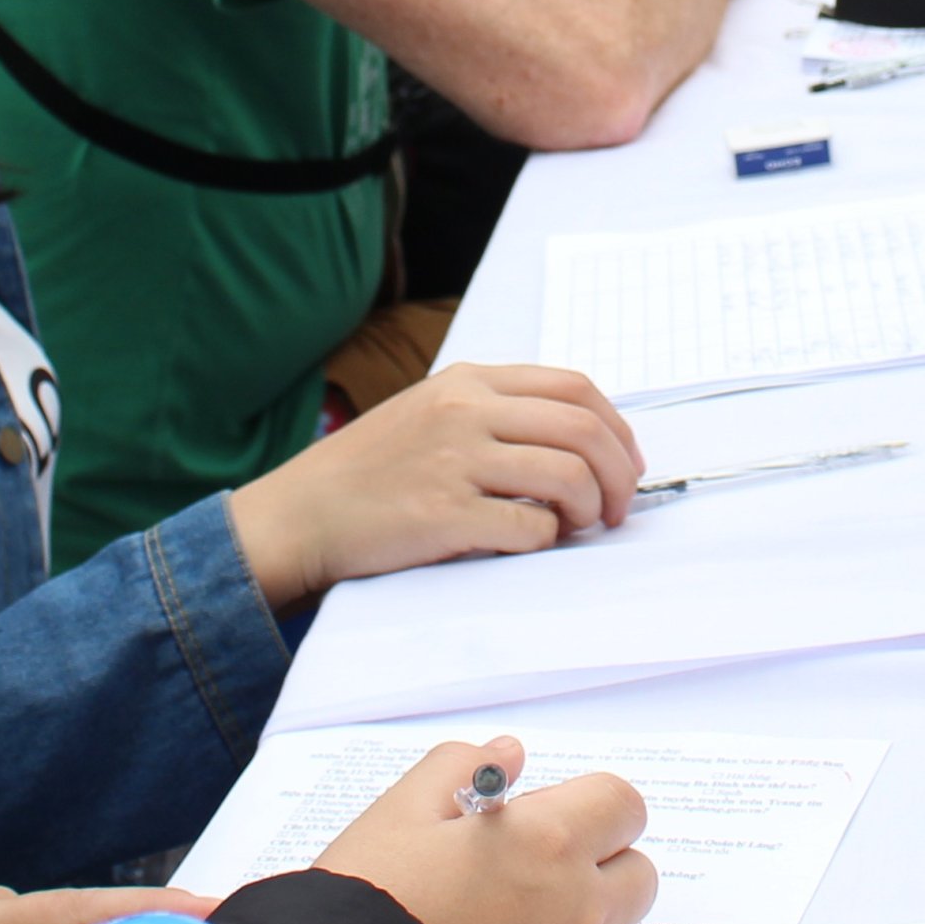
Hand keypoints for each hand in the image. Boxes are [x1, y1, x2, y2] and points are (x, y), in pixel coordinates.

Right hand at [225, 364, 646, 605]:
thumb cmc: (368, 472)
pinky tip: (532, 542)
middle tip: (617, 506)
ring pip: (567, 475)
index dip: (616, 427)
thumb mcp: (428, 412)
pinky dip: (547, 540)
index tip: (624, 461)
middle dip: (618, 472)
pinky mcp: (445, 514)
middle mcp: (465, 411)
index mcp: (467, 381)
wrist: (300, 515)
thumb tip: (578, 440)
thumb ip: (493, 413)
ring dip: (589, 508)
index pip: (574, 386)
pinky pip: (530, 526)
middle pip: (583, 429)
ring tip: (578, 526)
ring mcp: (454, 461)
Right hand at [312, 738, 655, 923]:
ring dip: (567, 915)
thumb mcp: (401, 811)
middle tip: (531, 862)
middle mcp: (574, 910)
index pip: (622, 804)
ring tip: (489, 915)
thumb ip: (460, 766)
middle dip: (598, 861)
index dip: (588, 802)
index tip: (545, 812)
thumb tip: (506, 755)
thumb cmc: (370, 903)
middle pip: (635, 874)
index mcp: (548, 844)